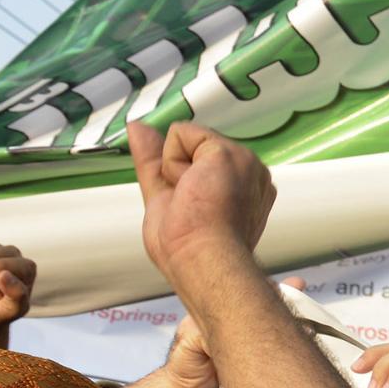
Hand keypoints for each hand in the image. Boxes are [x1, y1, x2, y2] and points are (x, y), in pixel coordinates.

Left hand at [128, 122, 277, 284]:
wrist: (202, 259)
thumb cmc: (190, 247)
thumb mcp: (162, 195)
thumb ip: (153, 160)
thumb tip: (137, 128)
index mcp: (244, 190)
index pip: (201, 162)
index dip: (183, 179)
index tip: (192, 209)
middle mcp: (251, 175)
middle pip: (194, 148)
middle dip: (179, 172)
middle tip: (190, 206)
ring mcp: (245, 162)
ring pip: (187, 139)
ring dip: (176, 169)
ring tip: (193, 199)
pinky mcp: (229, 152)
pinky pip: (181, 134)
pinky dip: (173, 160)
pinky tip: (191, 187)